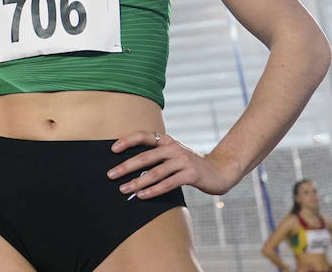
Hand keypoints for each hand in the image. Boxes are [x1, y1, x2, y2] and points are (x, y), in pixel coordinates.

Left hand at [105, 131, 242, 198]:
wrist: (220, 171)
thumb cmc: (190, 165)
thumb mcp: (174, 155)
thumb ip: (158, 156)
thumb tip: (130, 167)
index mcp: (168, 140)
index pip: (144, 136)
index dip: (127, 140)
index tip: (112, 149)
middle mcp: (174, 148)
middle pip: (145, 157)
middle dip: (126, 166)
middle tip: (111, 175)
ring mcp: (183, 160)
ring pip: (155, 172)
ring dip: (137, 182)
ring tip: (124, 189)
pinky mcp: (191, 174)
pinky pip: (168, 183)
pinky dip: (154, 190)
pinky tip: (143, 195)